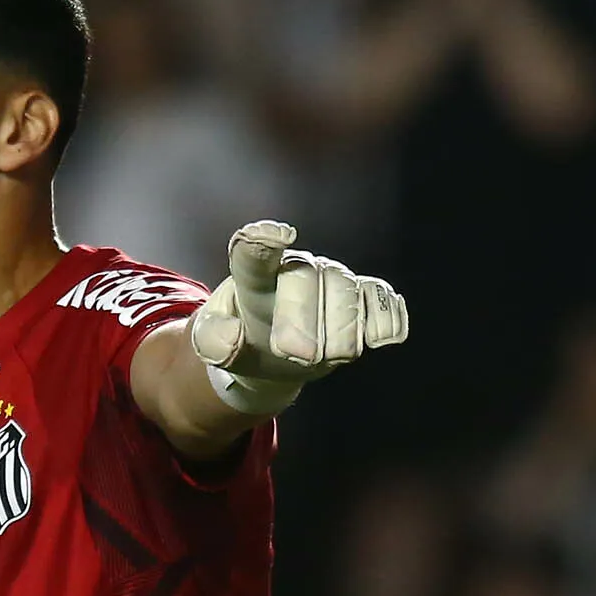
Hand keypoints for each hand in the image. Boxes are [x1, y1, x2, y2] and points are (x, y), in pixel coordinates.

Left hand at [187, 220, 410, 416]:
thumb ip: (212, 342)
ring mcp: (333, 278)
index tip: (276, 236)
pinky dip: (383, 319)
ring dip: (338, 336)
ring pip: (346, 296)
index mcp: (254, 277)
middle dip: (302, 324)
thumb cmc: (243, 342)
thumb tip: (231, 338)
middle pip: (306, 282)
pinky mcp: (363, 295)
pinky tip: (378, 338)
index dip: (262, 243)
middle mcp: (297, 267)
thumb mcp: (213, 346)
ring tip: (323, 358)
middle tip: (295, 355)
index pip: (253, 254)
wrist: (275, 354)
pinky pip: (381, 299)